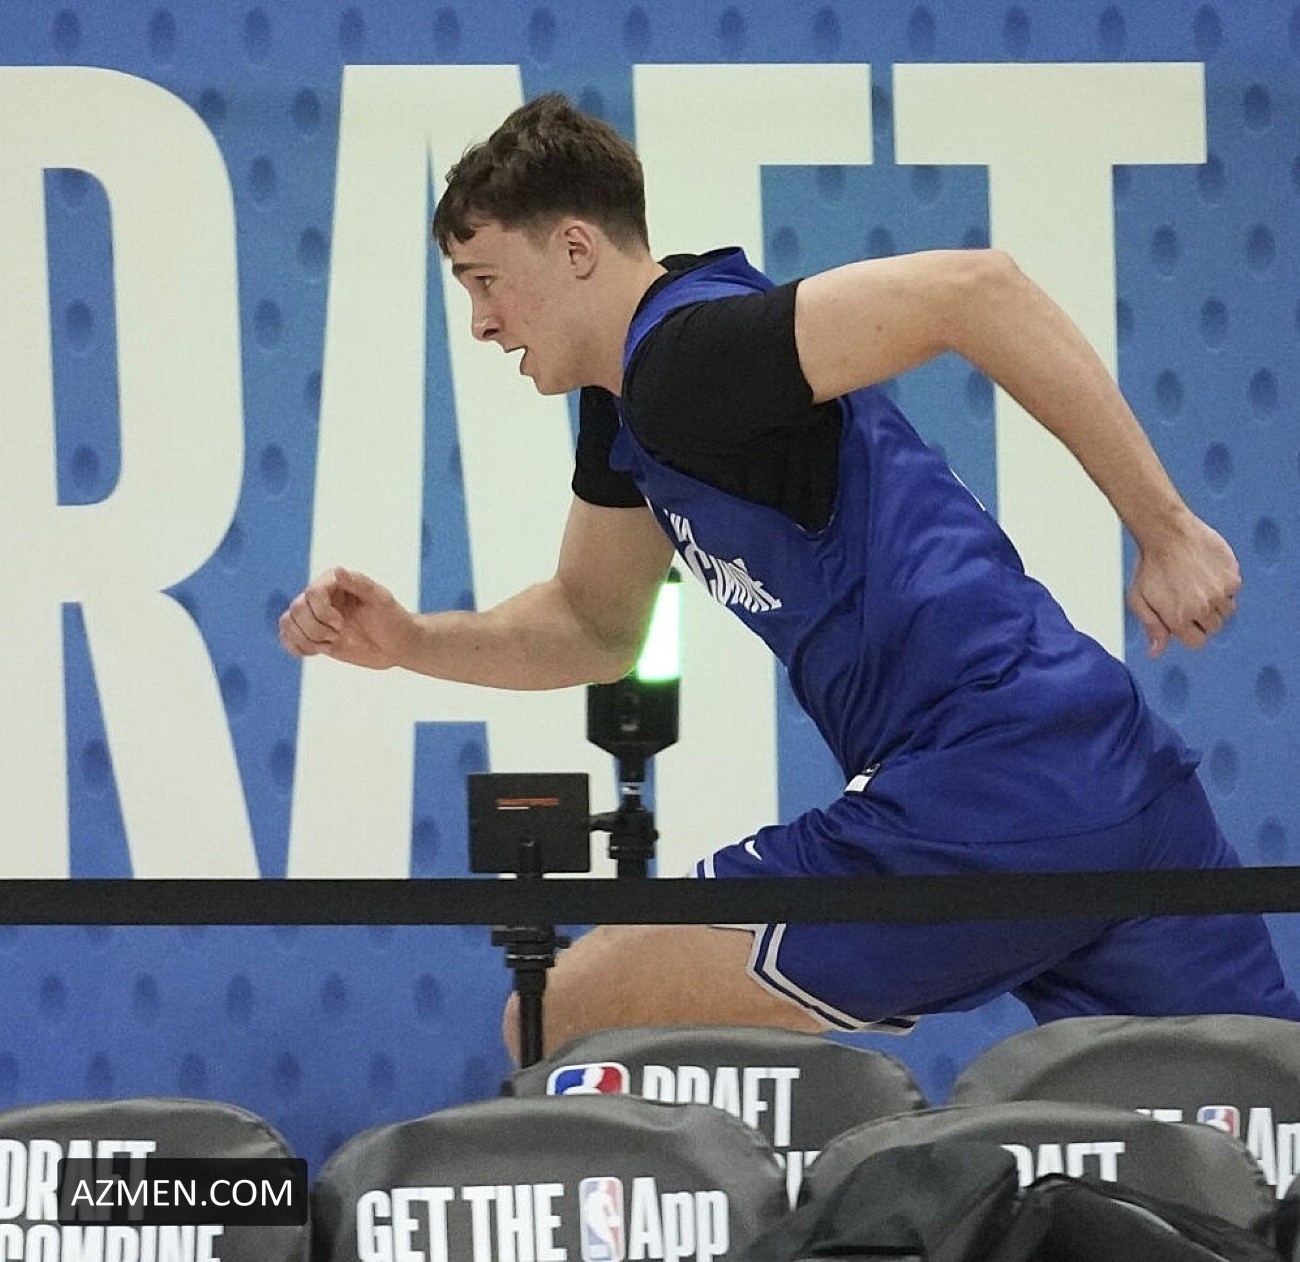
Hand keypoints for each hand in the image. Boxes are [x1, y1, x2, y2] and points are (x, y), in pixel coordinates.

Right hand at [278, 567, 416, 669]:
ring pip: (287, 623)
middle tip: (338, 635)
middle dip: (315, 629)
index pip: (311, 594)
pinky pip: (287, 638)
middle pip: (296, 610)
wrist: (398, 644)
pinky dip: (295, 647)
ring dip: (305, 639)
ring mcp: (316, 617)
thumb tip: (338, 570)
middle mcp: (321, 596)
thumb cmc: (394, 619)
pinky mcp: (314, 635)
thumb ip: (360, 584)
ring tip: (329, 643)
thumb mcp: (381, 601)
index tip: (341, 624)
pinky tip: (315, 651)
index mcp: (335, 582)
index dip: (322, 613)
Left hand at [1127, 513, 1240, 656]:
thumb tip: (1156, 652)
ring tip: (1197, 584)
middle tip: (1188, 596)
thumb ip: (1151, 627)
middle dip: (1202, 617)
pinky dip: (1224, 585)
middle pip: (1213, 627)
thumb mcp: (1139, 599)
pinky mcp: (1232, 576)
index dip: (1189, 631)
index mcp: (1179, 619)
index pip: (1197, 642)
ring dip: (1216, 603)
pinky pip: (1234, 590)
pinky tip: (1207, 572)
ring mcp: (1220, 592)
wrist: (1167, 533)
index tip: (1184, 618)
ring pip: (1227, 610)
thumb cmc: (1150, 565)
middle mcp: (1203, 609)